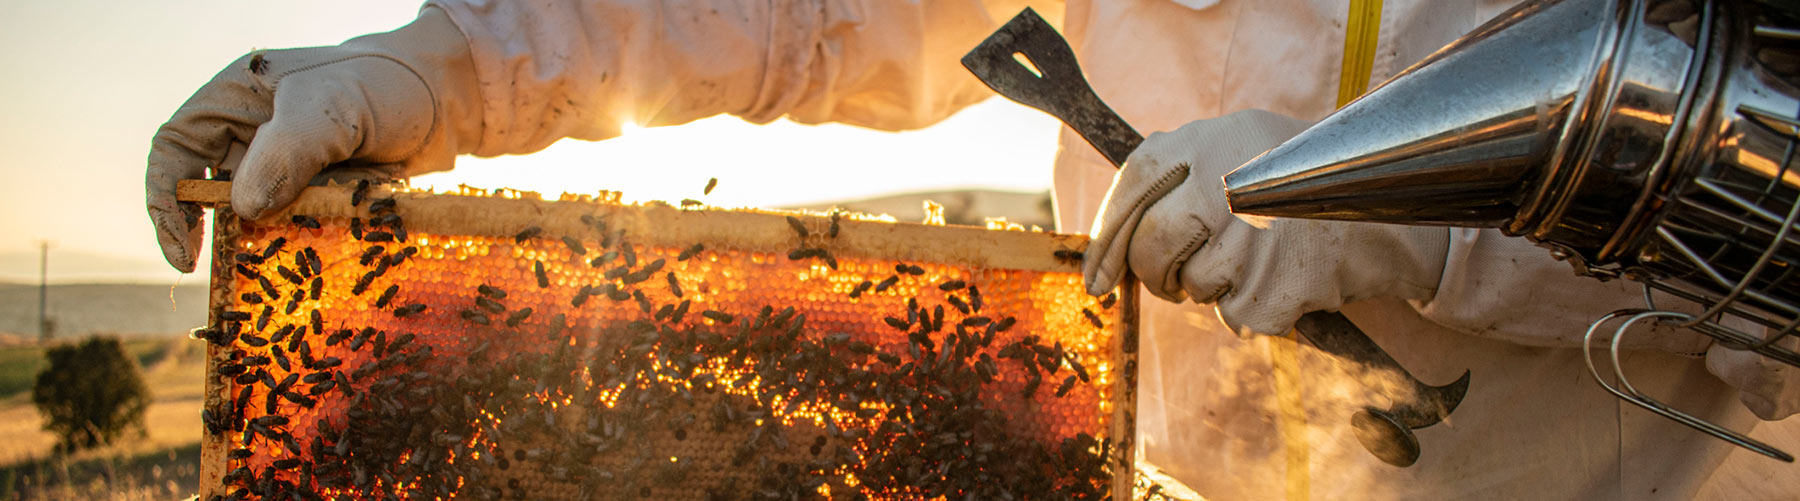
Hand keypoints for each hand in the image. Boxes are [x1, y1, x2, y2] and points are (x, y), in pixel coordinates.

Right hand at [146, 8, 480, 271]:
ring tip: (293, 265)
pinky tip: (325, 256)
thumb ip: (286, 152)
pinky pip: (298, 225)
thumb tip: (243, 208)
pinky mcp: (320, 191)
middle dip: (225, 231)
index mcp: (236, 97)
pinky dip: (307, 242)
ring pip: (258, 215)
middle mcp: (252, 132)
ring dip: (272, 241)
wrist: (449, 98)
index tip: (184, 255)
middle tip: (243, 269)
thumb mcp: (333, 109)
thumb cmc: (386, 85)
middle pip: (213, 190)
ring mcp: (288, 164)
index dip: (168, 202)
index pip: (176, 149)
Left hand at [1082, 109, 1449, 335]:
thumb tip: (1111, 240)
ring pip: (1194, 286)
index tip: (1098, 279)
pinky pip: (1234, 316)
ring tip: (1254, 263)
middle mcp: (1225, 183)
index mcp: (1208, 141)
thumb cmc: (1300, 185)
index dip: (1106, 240)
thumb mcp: (1239, 149)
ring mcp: (1252, 237)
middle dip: (1156, 274)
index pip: (1131, 187)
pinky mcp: (1276, 285)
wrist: (1388, 213)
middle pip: (1152, 245)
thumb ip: (1178, 175)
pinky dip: (1251, 311)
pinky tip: (1280, 282)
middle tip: (1174, 280)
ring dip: (1214, 289)